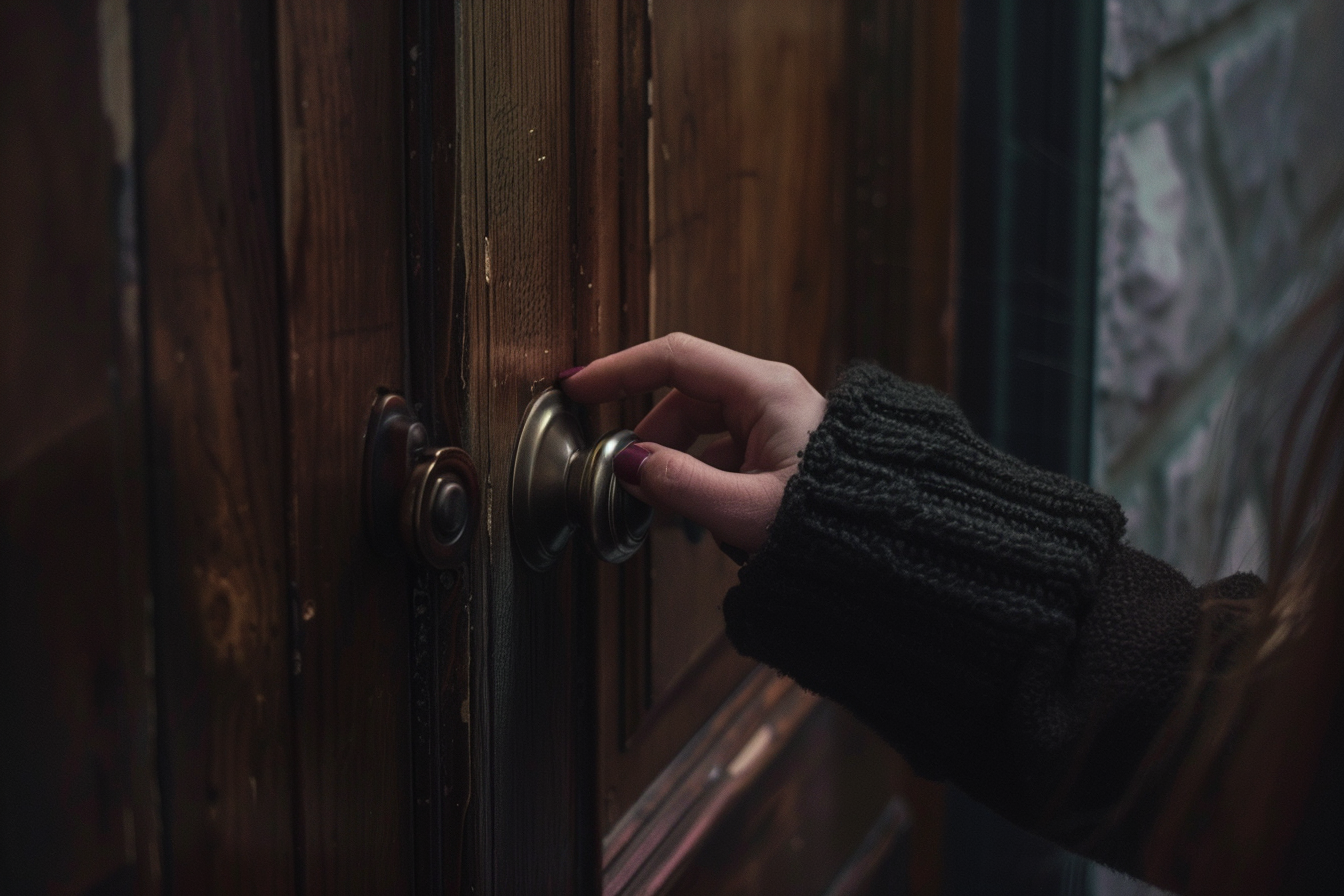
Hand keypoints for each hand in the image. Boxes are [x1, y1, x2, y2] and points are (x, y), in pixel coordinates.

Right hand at [559, 333, 825, 553]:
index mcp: (765, 391)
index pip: (674, 359)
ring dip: (679, 468)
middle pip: (685, 399)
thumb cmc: (838, 523)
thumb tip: (630, 465)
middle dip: (651, 439)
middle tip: (627, 479)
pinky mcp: (781, 451)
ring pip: (704, 432)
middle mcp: (771, 397)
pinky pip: (725, 456)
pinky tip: (711, 520)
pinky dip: (705, 482)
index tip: (579, 386)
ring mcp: (777, 423)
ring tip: (678, 511)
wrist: (892, 545)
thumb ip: (680, 486)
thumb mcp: (747, 510)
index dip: (619, 370)